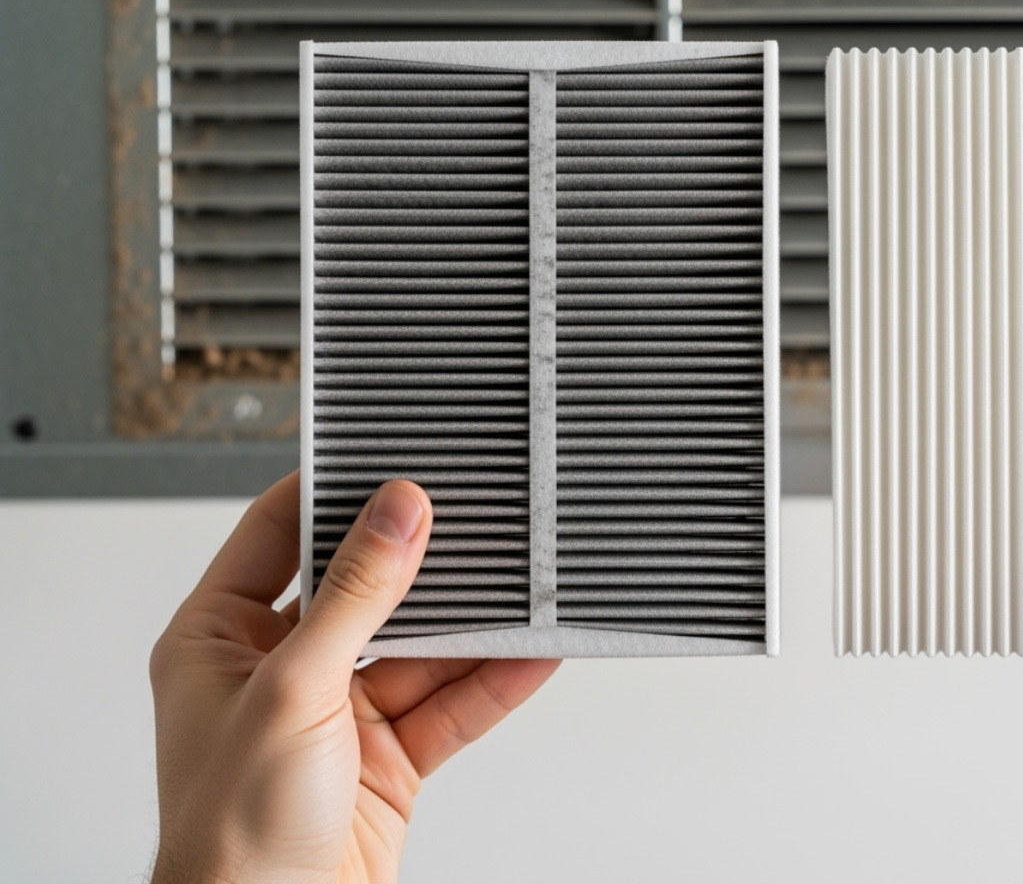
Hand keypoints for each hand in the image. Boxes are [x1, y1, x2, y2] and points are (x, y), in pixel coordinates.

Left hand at [149, 472, 558, 883]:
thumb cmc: (231, 837)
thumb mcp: (292, 690)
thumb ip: (354, 597)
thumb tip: (396, 513)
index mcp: (218, 640)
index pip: (276, 535)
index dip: (330, 494)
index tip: (387, 459)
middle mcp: (277, 670)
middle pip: (361, 590)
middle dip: (420, 563)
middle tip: (472, 519)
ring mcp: (336, 715)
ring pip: (418, 648)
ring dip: (470, 625)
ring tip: (520, 584)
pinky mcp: (387, 758)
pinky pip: (449, 704)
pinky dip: (492, 680)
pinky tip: (530, 652)